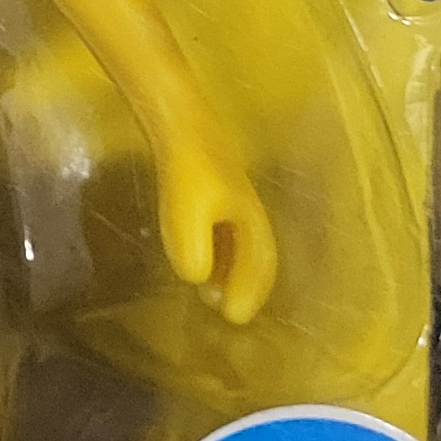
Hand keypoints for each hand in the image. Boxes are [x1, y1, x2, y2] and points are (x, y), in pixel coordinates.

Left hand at [159, 144, 278, 323]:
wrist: (179, 121)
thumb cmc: (187, 169)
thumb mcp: (186, 214)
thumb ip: (193, 250)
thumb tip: (198, 278)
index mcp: (251, 219)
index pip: (261, 265)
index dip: (251, 294)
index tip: (235, 319)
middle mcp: (249, 210)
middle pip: (257, 256)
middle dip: (246, 285)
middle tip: (228, 313)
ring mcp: (234, 198)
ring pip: (242, 244)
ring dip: (232, 271)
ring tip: (210, 294)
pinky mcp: (216, 189)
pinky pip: (226, 232)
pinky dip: (220, 254)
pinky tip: (199, 259)